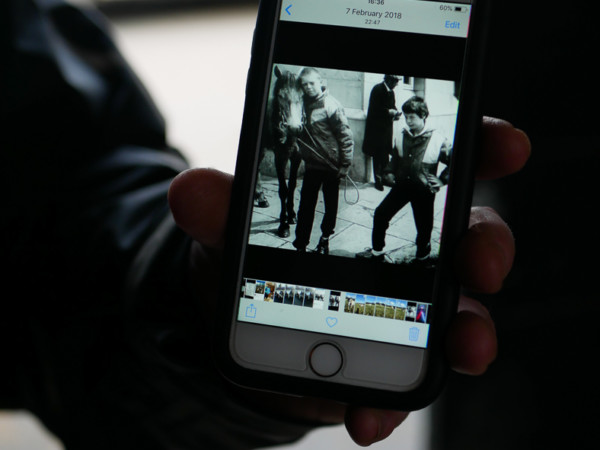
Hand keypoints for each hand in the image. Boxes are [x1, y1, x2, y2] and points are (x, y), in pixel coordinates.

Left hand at [168, 117, 529, 445]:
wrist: (243, 332)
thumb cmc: (253, 264)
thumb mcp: (237, 234)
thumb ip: (224, 211)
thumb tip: (189, 190)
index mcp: (385, 198)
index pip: (446, 160)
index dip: (483, 146)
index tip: (505, 144)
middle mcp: (412, 249)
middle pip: (472, 237)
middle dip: (488, 247)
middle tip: (480, 264)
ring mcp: (412, 306)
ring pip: (462, 314)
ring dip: (469, 333)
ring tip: (458, 351)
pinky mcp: (396, 356)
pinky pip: (412, 378)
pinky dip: (396, 400)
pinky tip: (370, 416)